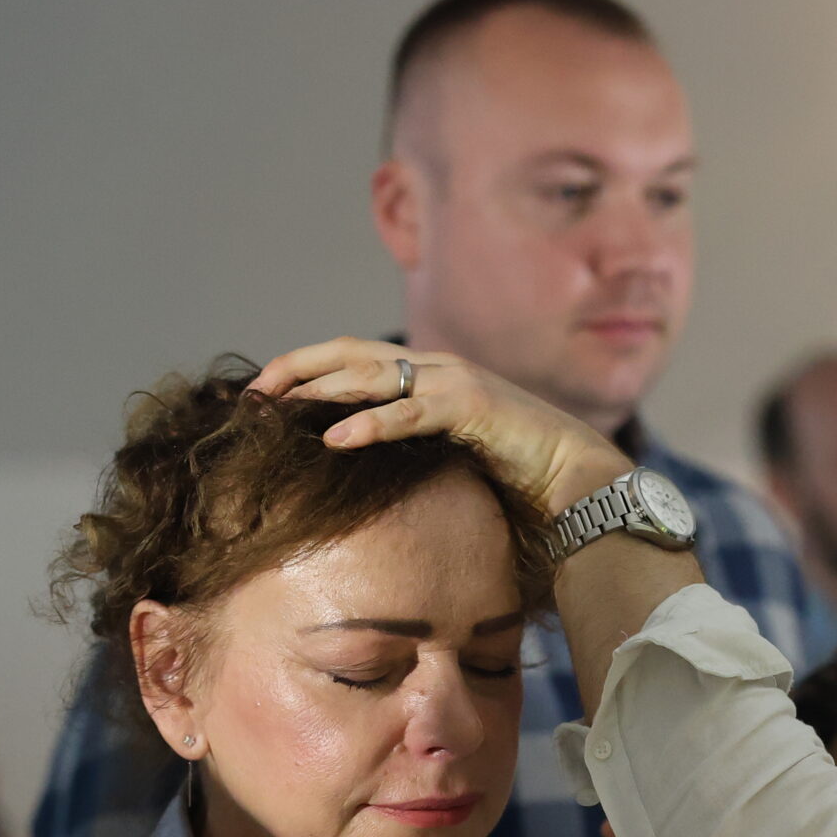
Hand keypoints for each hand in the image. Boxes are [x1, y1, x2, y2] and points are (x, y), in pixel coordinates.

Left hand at [251, 337, 633, 514]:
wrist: (583, 482)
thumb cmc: (521, 480)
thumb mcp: (451, 461)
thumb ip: (413, 458)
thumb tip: (363, 483)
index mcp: (432, 379)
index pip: (356, 359)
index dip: (307, 368)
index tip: (264, 394)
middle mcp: (441, 370)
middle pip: (352, 353)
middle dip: (298, 368)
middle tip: (253, 393)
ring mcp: (457, 383)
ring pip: (373, 373)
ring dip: (319, 387)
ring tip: (276, 406)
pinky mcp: (475, 408)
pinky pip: (410, 412)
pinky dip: (369, 423)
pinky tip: (333, 440)